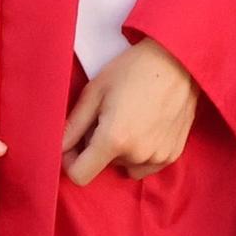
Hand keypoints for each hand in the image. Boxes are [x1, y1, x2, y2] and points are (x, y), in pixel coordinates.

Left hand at [61, 39, 198, 184]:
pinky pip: (148, 164)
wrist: (178, 60)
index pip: (80, 176)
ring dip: (122, 151)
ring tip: (130, 120)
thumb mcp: (95, 91)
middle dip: (99, 147)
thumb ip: (73, 125)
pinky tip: (147, 125)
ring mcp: (158, 157)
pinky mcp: (173, 154)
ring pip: (126, 166)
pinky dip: (142, 152)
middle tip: (109, 116)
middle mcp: (137, 155)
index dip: (70, 162)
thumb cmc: (133, 69)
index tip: (74, 144)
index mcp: (114, 139)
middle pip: (104, 166)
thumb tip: (57, 148)